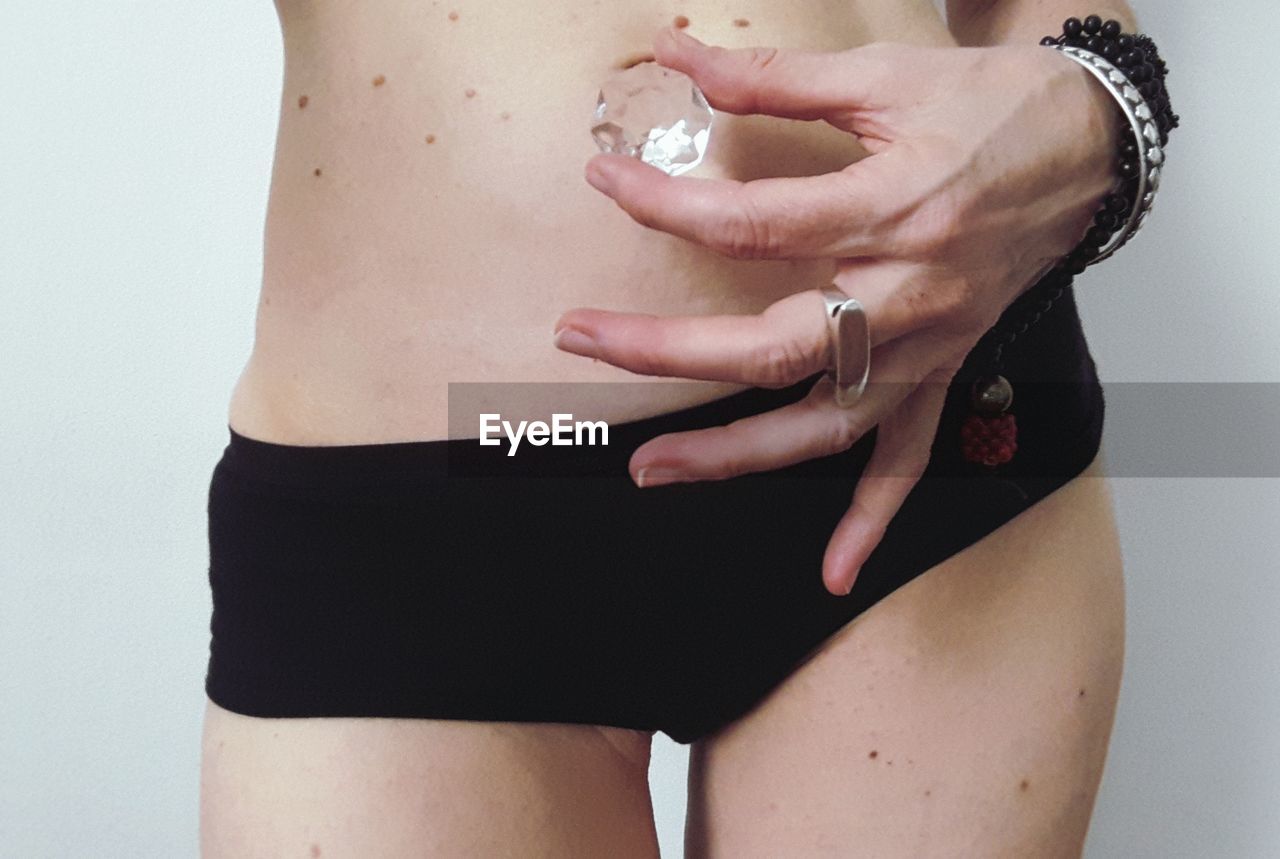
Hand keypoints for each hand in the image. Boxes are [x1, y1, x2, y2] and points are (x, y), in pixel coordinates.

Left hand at [555, 26, 1119, 595]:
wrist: (1086, 143)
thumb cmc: (992, 108)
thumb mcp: (885, 76)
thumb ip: (775, 78)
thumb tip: (679, 55)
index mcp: (891, 210)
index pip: (752, 227)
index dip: (666, 207)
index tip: (606, 182)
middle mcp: (909, 293)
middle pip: (772, 347)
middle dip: (667, 353)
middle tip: (582, 340)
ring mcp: (928, 345)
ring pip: (825, 424)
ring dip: (735, 455)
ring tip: (651, 468)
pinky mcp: (944, 369)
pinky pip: (910, 458)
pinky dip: (872, 518)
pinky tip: (834, 568)